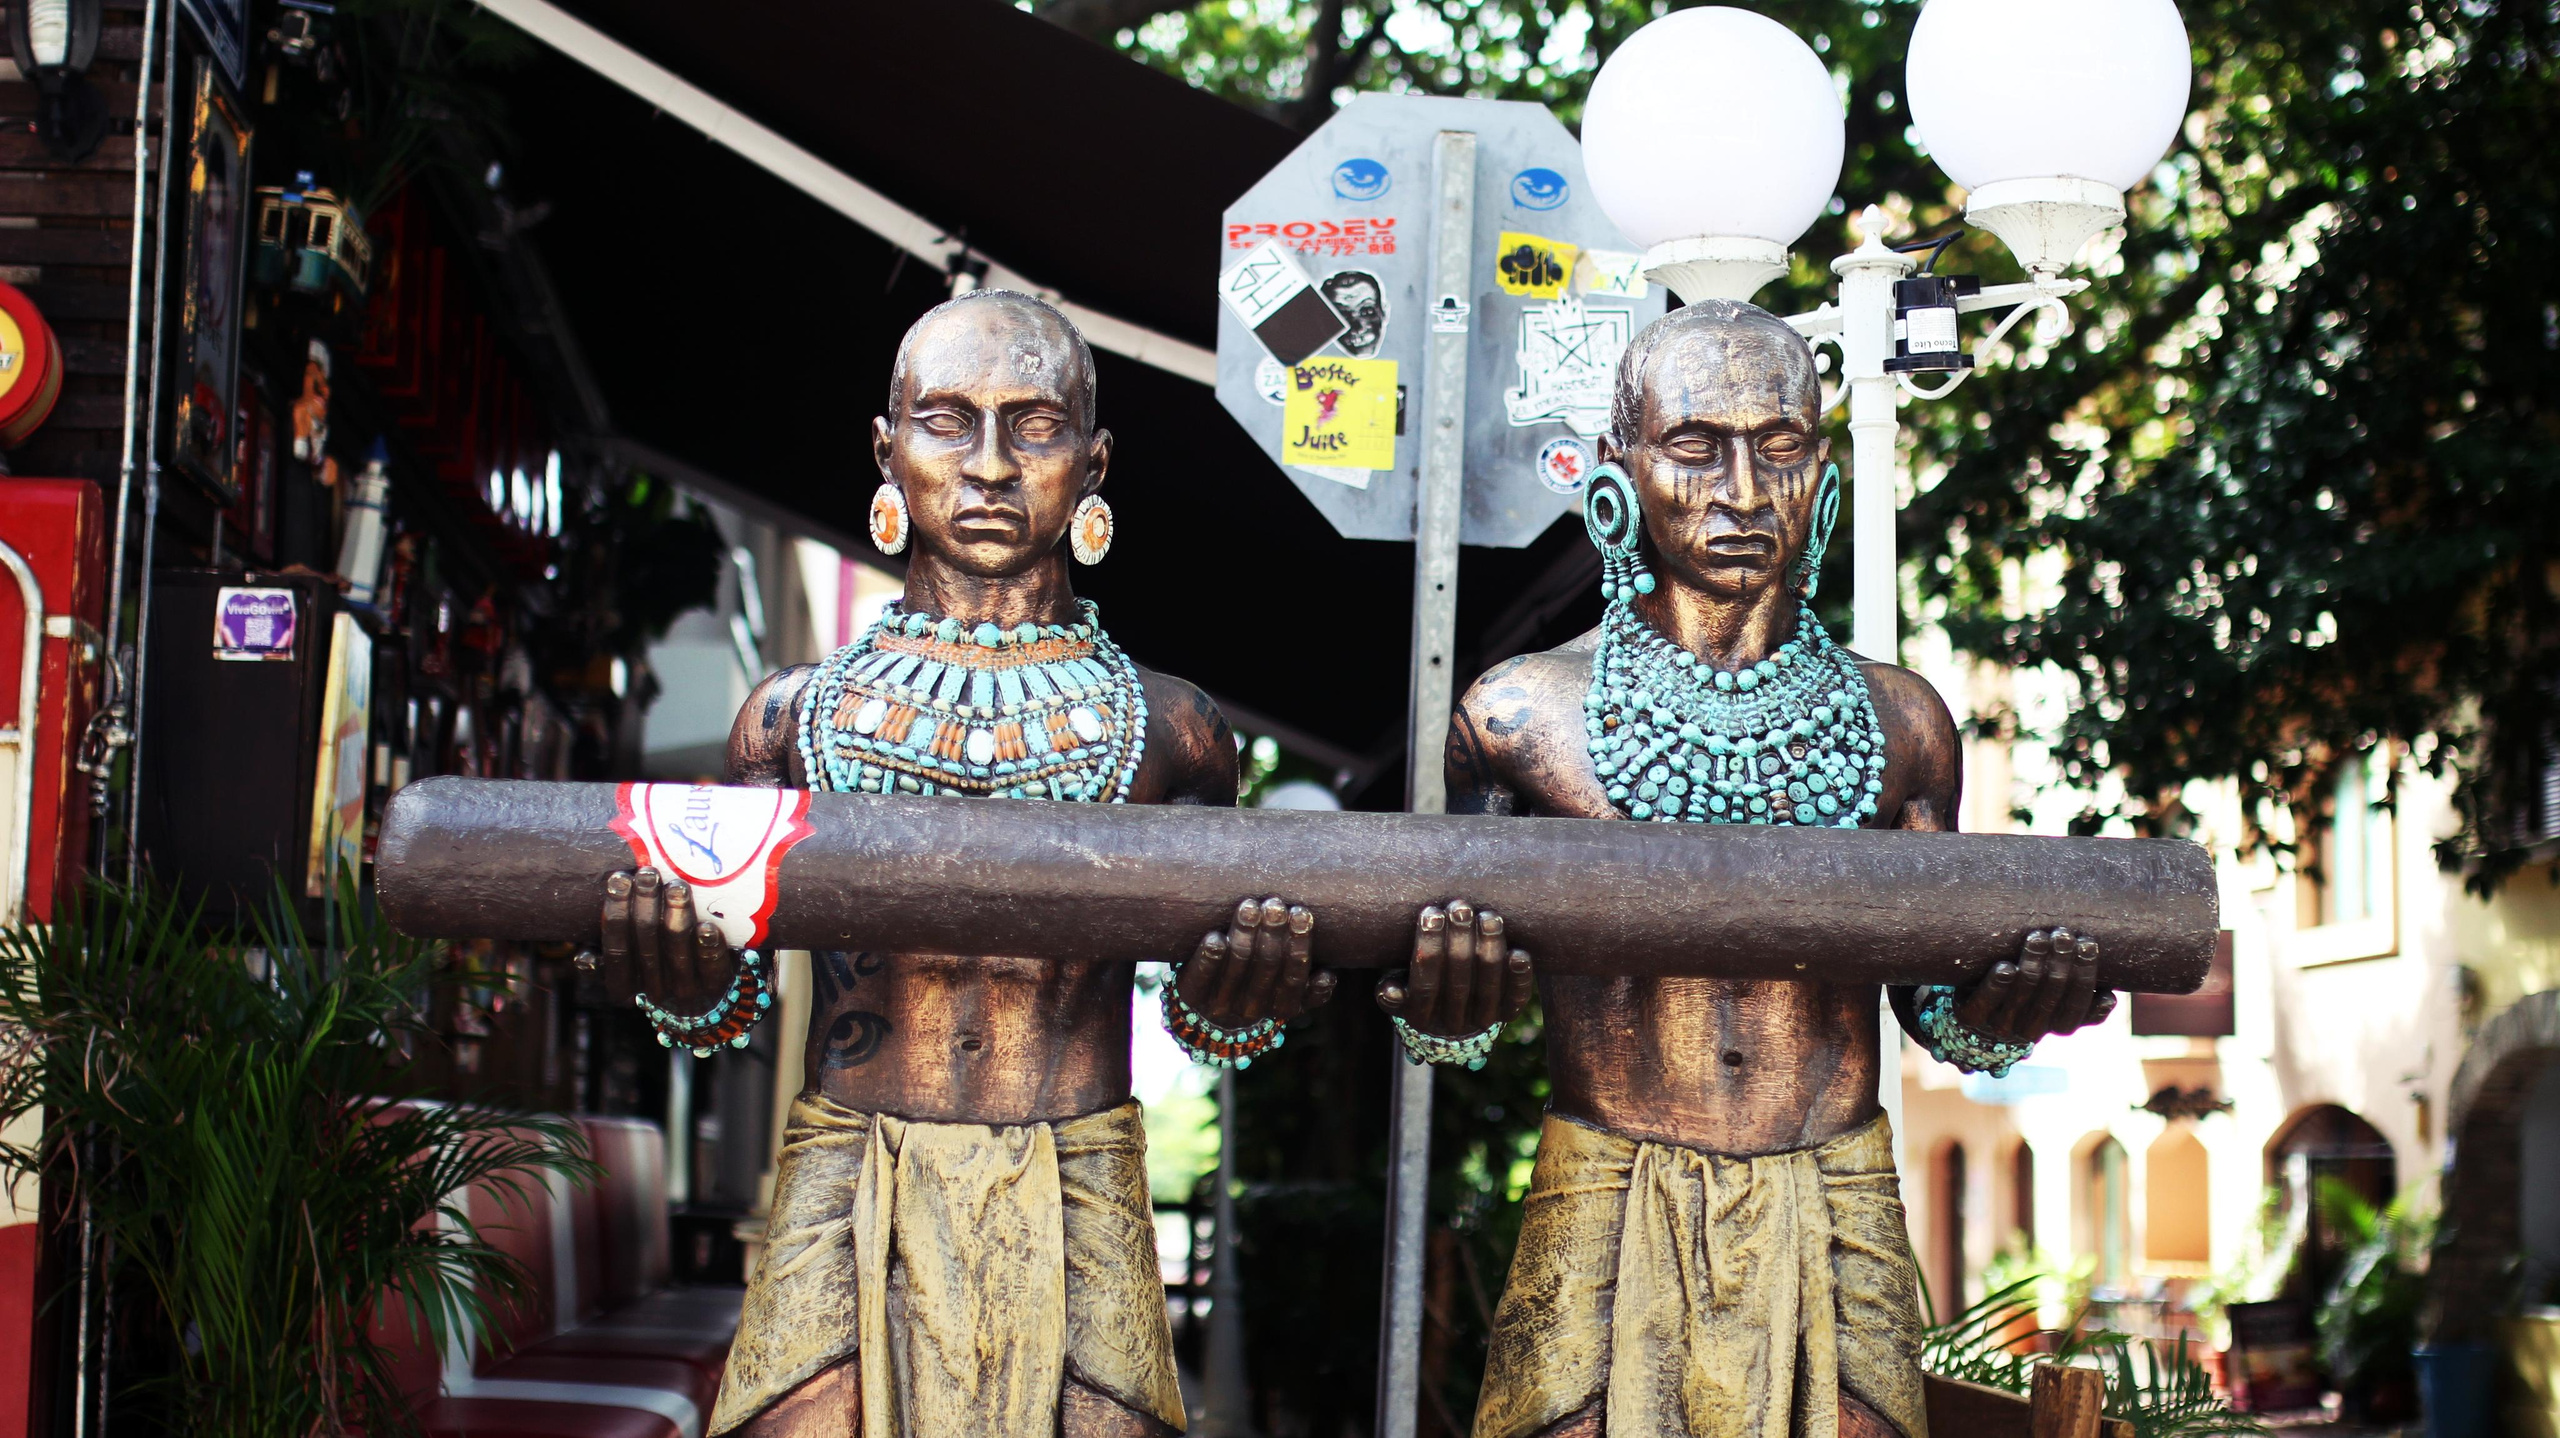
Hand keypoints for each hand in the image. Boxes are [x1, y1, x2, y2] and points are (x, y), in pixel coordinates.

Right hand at [598, 867, 734, 1011]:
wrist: (705, 991)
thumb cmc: (656, 957)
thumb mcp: (629, 952)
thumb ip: (612, 941)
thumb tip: (590, 943)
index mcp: (624, 988)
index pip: (616, 951)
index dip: (616, 914)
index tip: (619, 878)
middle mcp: (653, 992)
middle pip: (646, 947)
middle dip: (646, 906)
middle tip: (648, 873)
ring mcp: (685, 992)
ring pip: (678, 953)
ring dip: (677, 917)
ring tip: (676, 886)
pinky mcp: (716, 987)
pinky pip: (711, 967)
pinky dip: (707, 946)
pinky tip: (706, 925)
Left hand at [1176, 897, 1338, 1028]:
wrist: (1203, 1020)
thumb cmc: (1255, 990)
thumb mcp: (1282, 995)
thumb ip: (1305, 987)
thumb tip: (1328, 975)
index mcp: (1279, 1009)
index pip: (1294, 979)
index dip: (1299, 946)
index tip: (1301, 912)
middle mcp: (1250, 1010)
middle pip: (1265, 968)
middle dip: (1272, 933)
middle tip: (1276, 904)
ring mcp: (1219, 1004)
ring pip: (1235, 967)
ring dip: (1244, 935)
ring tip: (1250, 905)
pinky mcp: (1190, 996)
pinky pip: (1201, 976)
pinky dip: (1210, 957)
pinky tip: (1216, 936)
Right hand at [1376, 899, 1534, 1038]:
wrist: (1449, 1015)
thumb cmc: (1416, 982)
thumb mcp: (1397, 986)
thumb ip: (1390, 988)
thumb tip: (1391, 991)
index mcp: (1419, 1017)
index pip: (1424, 984)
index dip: (1428, 947)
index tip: (1431, 913)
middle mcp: (1452, 1023)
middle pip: (1458, 983)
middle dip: (1460, 941)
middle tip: (1460, 907)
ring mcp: (1482, 1021)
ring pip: (1488, 987)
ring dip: (1489, 949)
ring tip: (1488, 916)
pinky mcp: (1507, 1015)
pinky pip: (1515, 999)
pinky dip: (1518, 977)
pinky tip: (1519, 952)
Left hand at [1955, 926, 2116, 1042]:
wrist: (1980, 1010)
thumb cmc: (2030, 994)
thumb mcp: (2057, 999)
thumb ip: (2083, 1000)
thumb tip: (2109, 997)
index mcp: (2057, 1026)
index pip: (2076, 1005)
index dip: (2084, 976)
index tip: (2088, 944)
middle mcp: (2030, 1031)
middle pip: (2050, 997)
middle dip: (2059, 964)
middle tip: (2063, 934)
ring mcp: (1999, 1025)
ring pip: (2021, 995)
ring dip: (2032, 965)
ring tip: (2039, 937)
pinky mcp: (1972, 1016)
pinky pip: (1985, 1001)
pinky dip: (1997, 984)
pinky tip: (2006, 966)